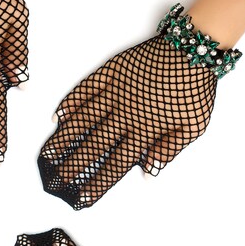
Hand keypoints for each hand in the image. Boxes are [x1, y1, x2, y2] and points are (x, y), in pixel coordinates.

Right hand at [39, 36, 216, 208]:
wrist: (195, 48)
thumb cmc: (195, 88)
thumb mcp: (194, 126)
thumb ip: (169, 150)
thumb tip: (147, 173)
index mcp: (145, 130)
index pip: (116, 164)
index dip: (98, 182)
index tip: (83, 197)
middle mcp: (124, 114)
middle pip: (94, 146)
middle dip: (74, 165)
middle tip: (57, 180)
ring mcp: (114, 92)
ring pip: (83, 119)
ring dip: (64, 138)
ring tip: (48, 154)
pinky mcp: (111, 72)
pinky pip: (85, 89)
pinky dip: (71, 102)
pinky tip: (58, 116)